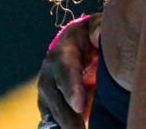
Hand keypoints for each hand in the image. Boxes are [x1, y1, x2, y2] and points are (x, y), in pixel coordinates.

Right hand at [37, 14, 101, 128]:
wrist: (77, 41)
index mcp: (61, 52)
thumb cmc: (91, 33)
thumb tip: (99, 35)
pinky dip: (60, 127)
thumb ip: (99, 29)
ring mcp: (46, 90)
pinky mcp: (49, 103)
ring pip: (53, 112)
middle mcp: (49, 73)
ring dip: (64, 125)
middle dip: (68, 118)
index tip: (80, 107)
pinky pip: (52, 119)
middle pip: (56, 99)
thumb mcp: (96, 26)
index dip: (72, 89)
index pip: (65, 72)